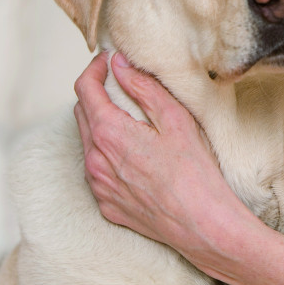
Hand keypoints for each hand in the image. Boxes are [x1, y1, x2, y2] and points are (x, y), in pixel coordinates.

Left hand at [73, 52, 246, 271]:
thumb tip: (119, 64)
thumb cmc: (194, 169)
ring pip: (88, 143)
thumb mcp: (175, 118)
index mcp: (108, 134)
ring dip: (101, 123)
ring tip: (130, 117)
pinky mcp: (106, 205)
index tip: (108, 59)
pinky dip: (107, 152)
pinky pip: (97, 170)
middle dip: (96, 93)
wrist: (201, 224)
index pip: (84, 89)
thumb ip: (143, 87)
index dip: (94, 68)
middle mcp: (94, 160)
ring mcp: (98, 186)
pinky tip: (134, 152)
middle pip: (82, 113)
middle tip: (121, 83)